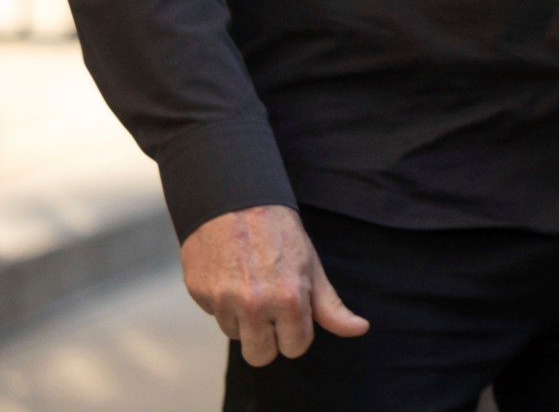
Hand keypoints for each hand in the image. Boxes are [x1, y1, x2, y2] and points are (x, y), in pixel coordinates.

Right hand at [180, 205, 366, 366]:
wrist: (236, 201)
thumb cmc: (280, 234)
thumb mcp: (312, 267)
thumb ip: (330, 307)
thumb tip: (359, 329)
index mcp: (289, 300)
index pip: (295, 348)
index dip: (296, 334)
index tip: (294, 316)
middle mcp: (254, 305)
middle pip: (259, 357)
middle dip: (267, 341)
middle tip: (271, 312)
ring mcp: (223, 301)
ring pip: (236, 335)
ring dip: (243, 319)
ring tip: (250, 284)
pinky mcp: (199, 294)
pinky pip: (214, 315)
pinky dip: (223, 303)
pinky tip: (231, 276)